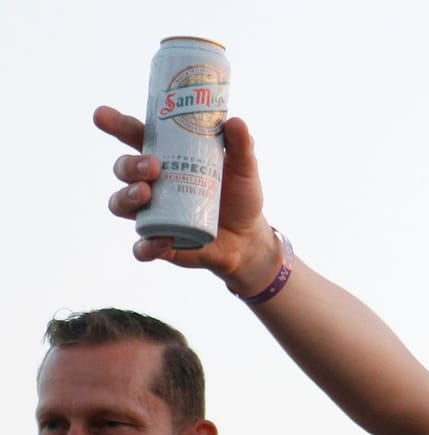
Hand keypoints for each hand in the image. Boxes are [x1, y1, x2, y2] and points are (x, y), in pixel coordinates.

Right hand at [94, 105, 280, 292]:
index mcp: (166, 159)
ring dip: (126, 197)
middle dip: (129, 165)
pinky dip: (147, 245)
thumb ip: (241, 146)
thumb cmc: (239, 196)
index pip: (135, 137)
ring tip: (144, 193)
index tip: (101, 115)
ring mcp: (152, 214)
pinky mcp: (160, 243)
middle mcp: (151, 185)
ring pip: (120, 204)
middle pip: (123, 169)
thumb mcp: (244, 169)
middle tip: (152, 166)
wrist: (249, 239)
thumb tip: (234, 122)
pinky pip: (141, 247)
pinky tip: (162, 240)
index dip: (115, 124)